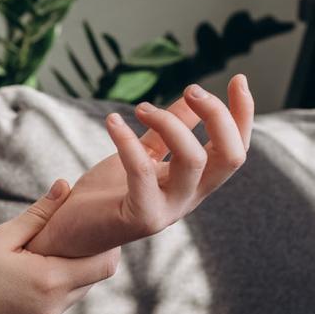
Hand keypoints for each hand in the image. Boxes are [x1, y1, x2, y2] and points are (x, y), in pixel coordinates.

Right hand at [0, 180, 120, 313]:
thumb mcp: (0, 237)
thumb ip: (39, 214)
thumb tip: (65, 186)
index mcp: (48, 281)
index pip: (103, 265)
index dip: (106, 245)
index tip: (93, 226)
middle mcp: (51, 309)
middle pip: (89, 281)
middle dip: (83, 257)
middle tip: (67, 233)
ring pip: (70, 296)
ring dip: (63, 275)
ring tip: (40, 254)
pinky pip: (50, 310)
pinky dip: (45, 293)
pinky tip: (21, 278)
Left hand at [24, 74, 254, 257]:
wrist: (71, 234)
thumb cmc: (106, 195)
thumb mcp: (143, 154)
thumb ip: (167, 131)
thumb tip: (191, 98)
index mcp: (194, 182)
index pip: (235, 149)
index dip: (243, 114)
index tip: (239, 79)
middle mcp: (189, 197)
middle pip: (230, 156)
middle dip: (218, 116)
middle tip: (192, 90)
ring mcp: (168, 209)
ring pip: (195, 161)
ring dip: (171, 124)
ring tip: (141, 108)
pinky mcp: (141, 216)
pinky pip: (143, 171)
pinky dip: (128, 140)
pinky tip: (112, 121)